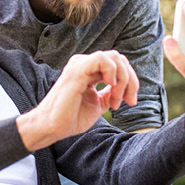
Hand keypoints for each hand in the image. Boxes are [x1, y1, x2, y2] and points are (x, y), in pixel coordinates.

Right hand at [17, 51, 138, 150]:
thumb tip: (124, 90)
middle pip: (119, 59)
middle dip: (131, 80)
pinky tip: (110, 86)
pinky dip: (112, 71)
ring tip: (116, 98)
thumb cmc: (70, 118)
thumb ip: (109, 93)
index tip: (130, 102)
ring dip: (123, 78)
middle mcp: (85, 65)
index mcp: (90, 71)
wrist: (53, 127)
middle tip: (127, 101)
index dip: (131, 82)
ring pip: (114, 57)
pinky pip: (101, 59)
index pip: (118, 65)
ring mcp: (80, 65)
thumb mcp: (98, 104)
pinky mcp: (77, 70)